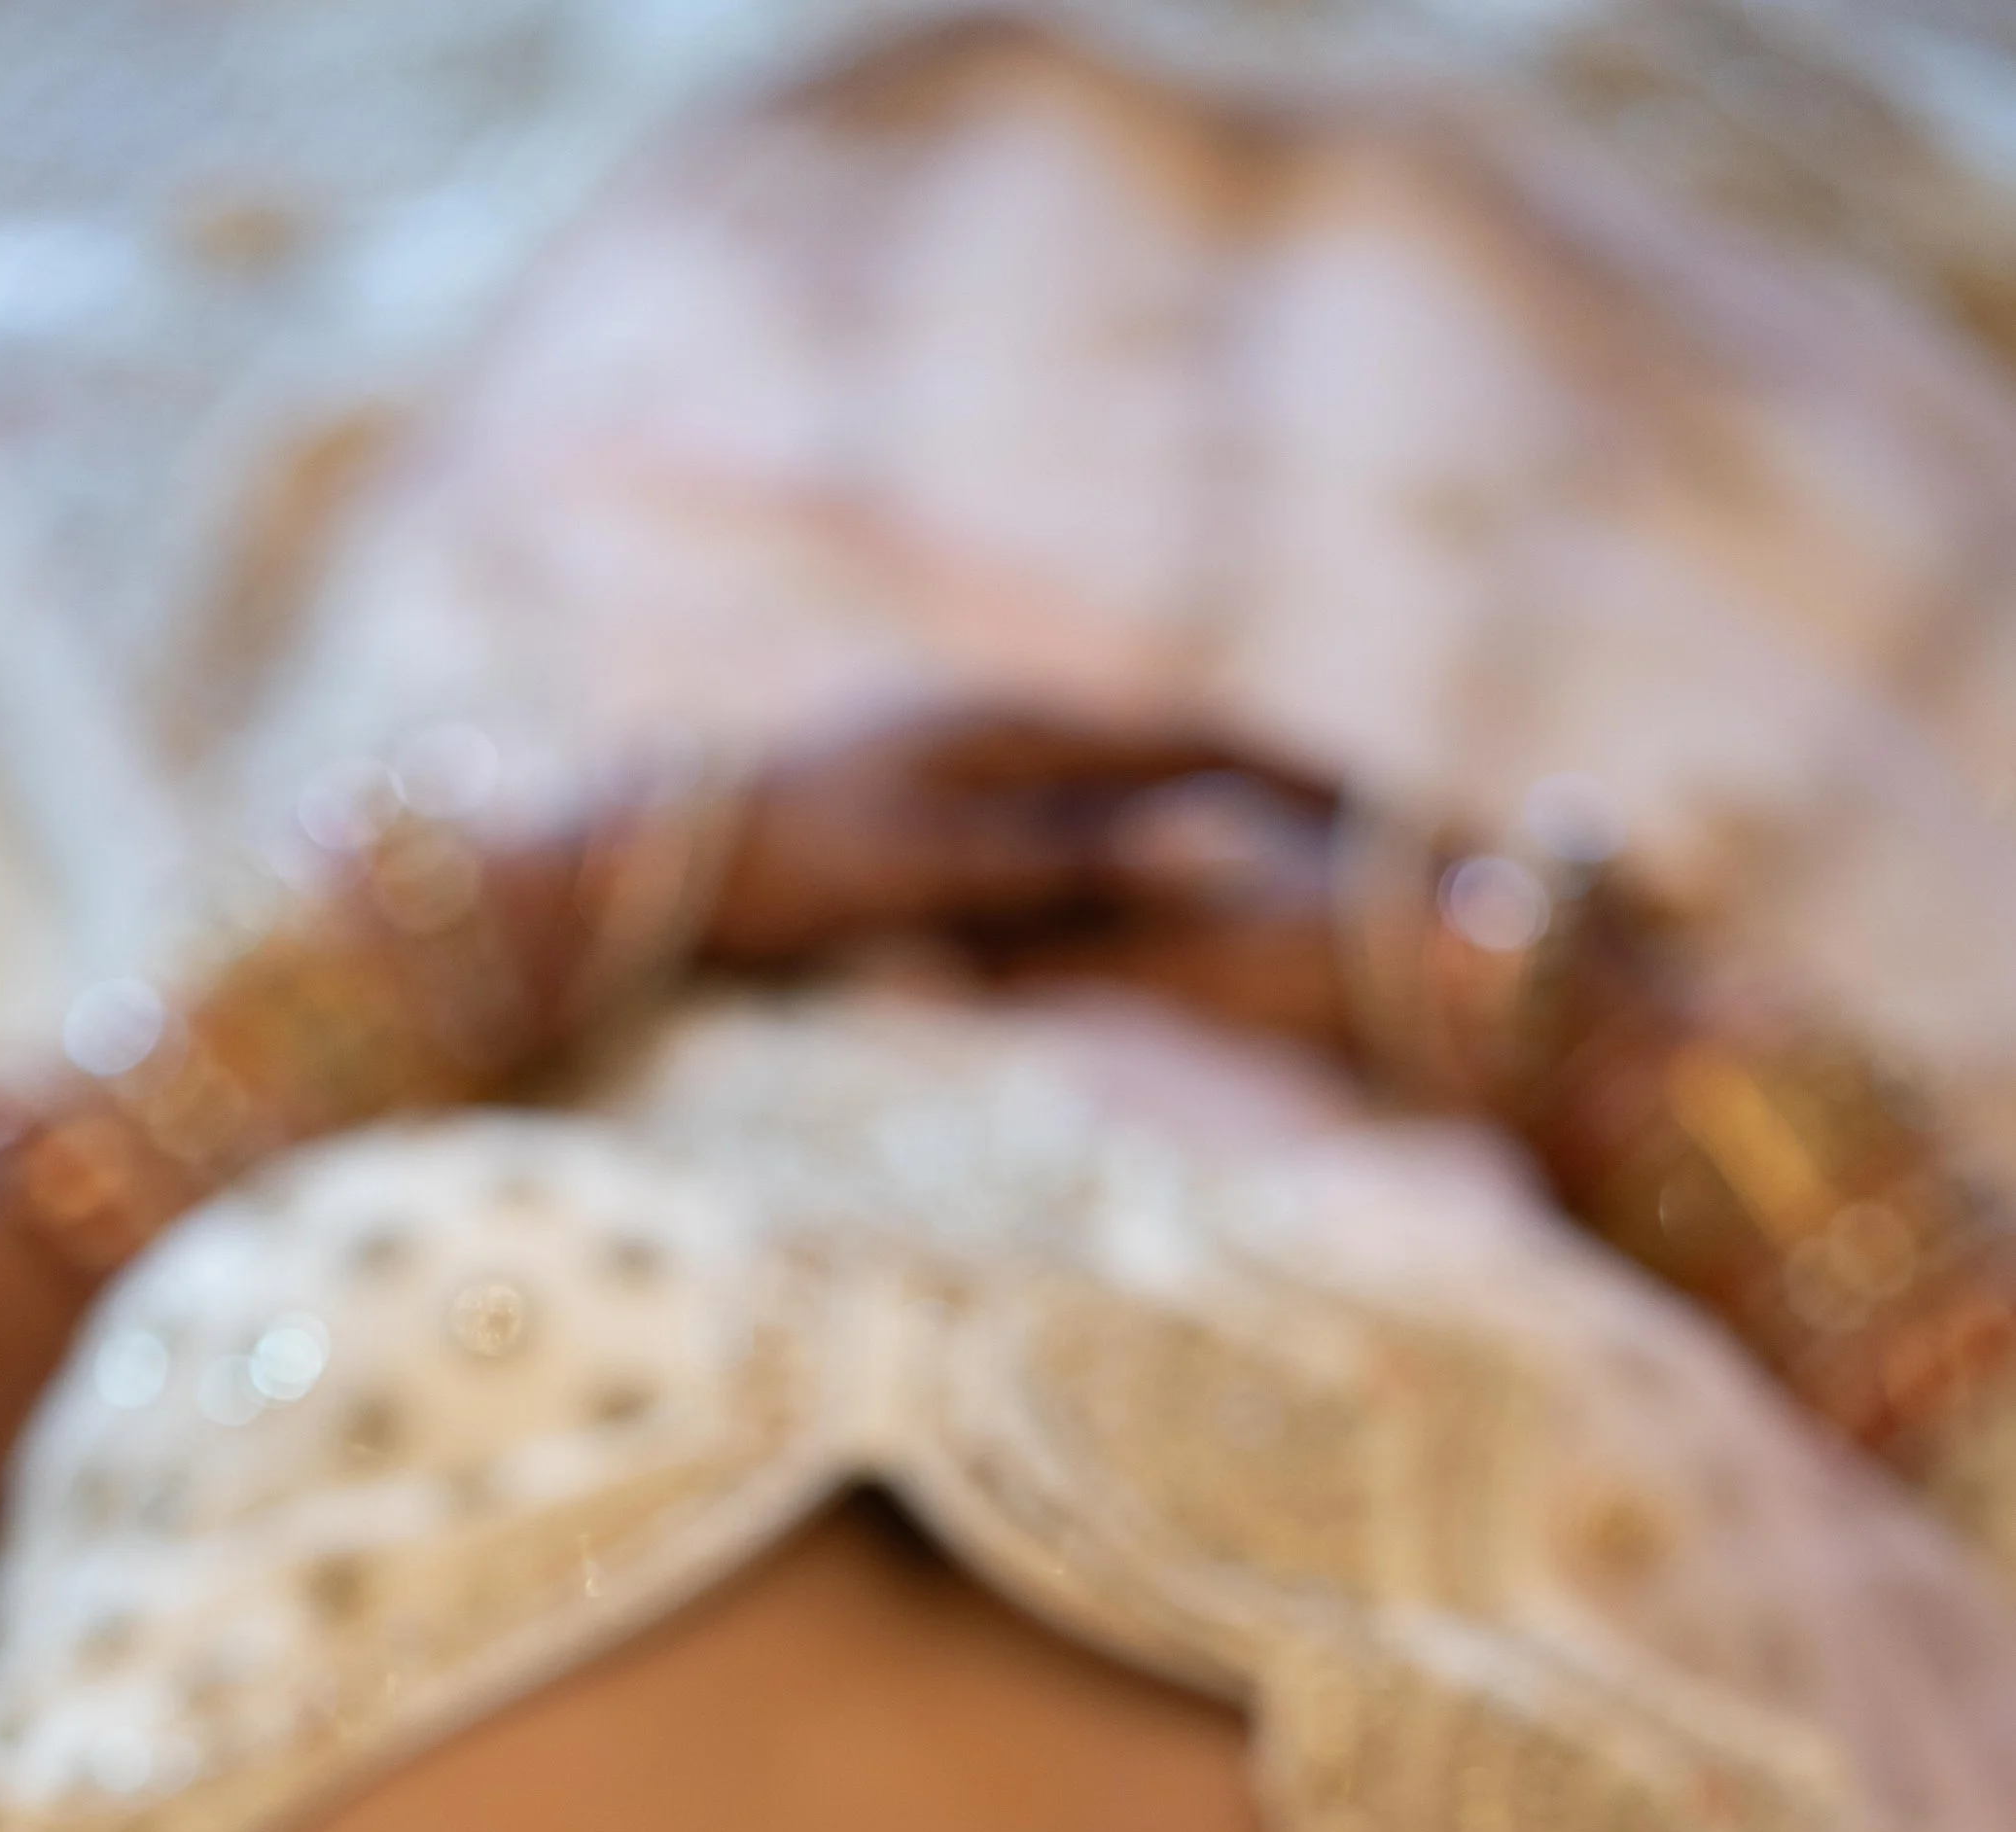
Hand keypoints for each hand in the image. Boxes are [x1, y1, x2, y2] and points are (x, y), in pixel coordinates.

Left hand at [705, 704, 1335, 969]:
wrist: (663, 860)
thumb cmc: (797, 866)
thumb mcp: (943, 867)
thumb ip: (1077, 854)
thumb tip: (1211, 834)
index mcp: (1014, 734)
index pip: (1185, 742)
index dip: (1285, 770)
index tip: (1374, 806)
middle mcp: (995, 731)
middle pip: (1154, 755)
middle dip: (1254, 782)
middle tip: (1357, 821)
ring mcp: (955, 761)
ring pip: (1100, 788)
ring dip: (1182, 813)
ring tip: (1271, 853)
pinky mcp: (921, 809)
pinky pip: (1041, 824)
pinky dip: (1104, 851)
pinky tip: (1127, 893)